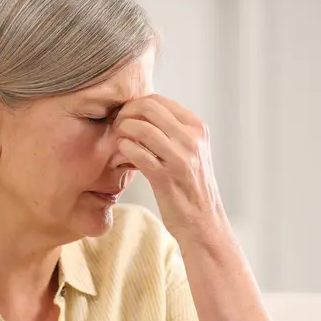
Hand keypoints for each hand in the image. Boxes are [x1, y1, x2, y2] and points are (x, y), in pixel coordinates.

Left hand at [114, 94, 228, 240]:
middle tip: (117, 126)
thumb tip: (139, 109)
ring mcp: (180, 157)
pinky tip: (121, 156)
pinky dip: (123, 150)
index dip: (134, 104)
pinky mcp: (165, 177)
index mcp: (197, 127)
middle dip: (125, 114)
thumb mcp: (190, 150)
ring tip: (118, 141)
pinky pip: (135, 152)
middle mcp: (191, 139)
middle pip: (148, 108)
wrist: (203, 220)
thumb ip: (172, 129)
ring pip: (140, 128)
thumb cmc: (189, 183)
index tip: (124, 116)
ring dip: (122, 132)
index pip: (158, 100)